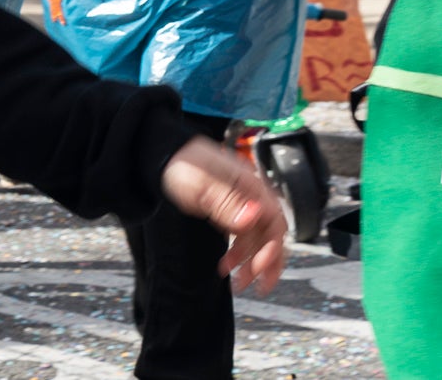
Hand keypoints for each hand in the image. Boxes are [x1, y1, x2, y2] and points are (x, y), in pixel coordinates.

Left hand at [159, 136, 287, 294]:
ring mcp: (244, 202)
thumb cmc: (181, 164)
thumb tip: (253, 217)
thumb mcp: (199, 184)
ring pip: (258, 238)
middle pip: (272, 233)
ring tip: (236, 282)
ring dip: (251, 262)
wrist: (165, 153)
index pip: (275, 223)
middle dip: (266, 262)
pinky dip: (239, 253)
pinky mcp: (234, 208)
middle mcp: (253, 194)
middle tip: (257, 287)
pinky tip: (226, 266)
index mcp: (251, 186)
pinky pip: (244, 235)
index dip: (271, 249)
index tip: (257, 270)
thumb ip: (225, 201)